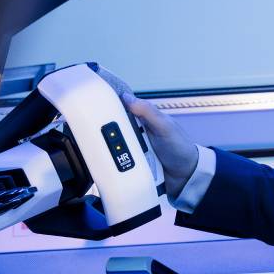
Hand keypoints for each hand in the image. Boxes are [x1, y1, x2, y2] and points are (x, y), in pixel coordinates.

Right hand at [93, 66, 199, 197]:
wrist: (186, 175)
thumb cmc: (180, 147)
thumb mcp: (165, 127)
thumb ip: (149, 112)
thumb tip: (127, 97)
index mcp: (143, 119)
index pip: (121, 107)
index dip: (107, 103)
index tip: (89, 101)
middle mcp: (136, 133)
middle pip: (112, 128)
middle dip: (101, 130)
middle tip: (88, 130)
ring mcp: (133, 149)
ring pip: (112, 146)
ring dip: (107, 148)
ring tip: (95, 148)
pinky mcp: (131, 164)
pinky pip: (117, 162)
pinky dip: (112, 163)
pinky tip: (104, 164)